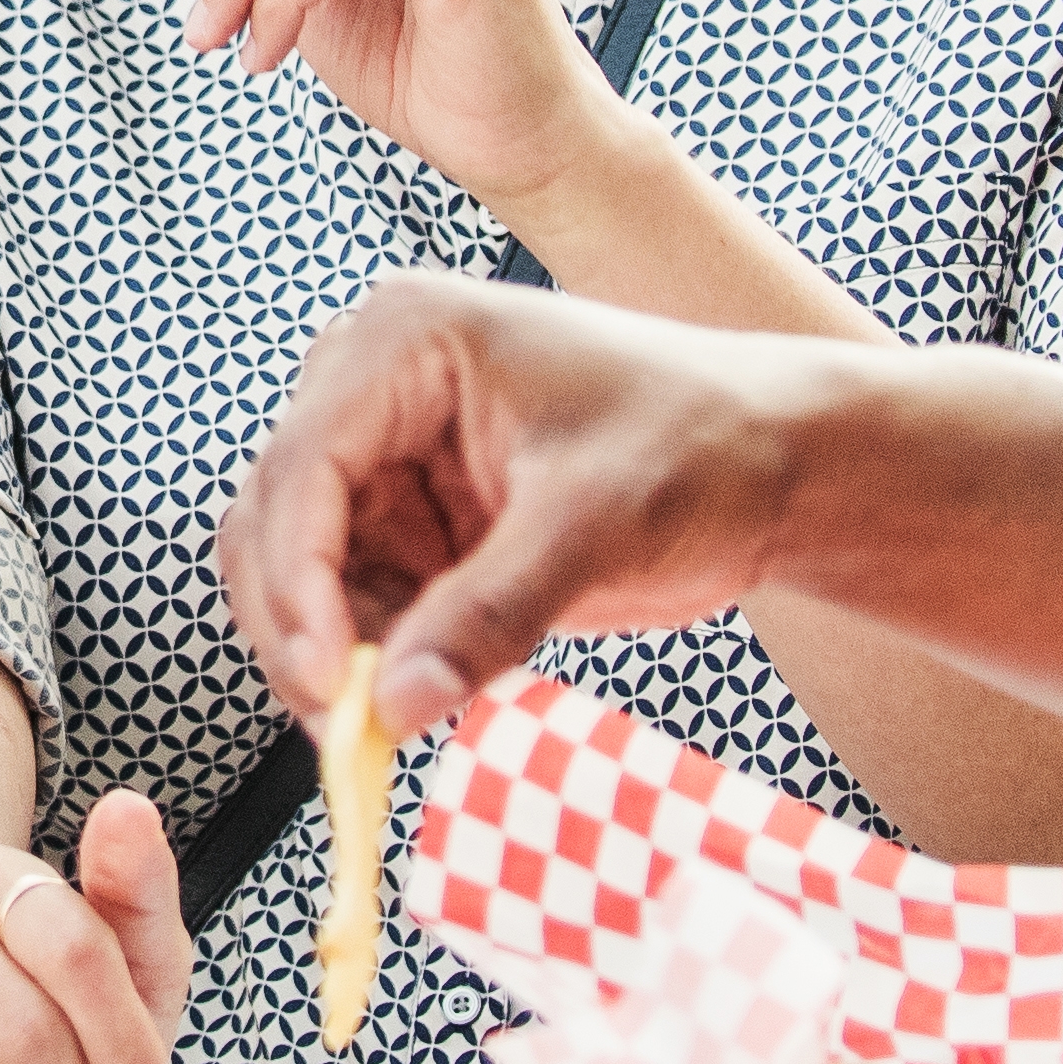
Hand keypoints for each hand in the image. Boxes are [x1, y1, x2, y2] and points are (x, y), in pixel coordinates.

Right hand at [216, 274, 860, 738]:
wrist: (785, 469)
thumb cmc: (708, 442)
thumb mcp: (598, 522)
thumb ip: (490, 612)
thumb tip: (394, 702)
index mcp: (409, 339)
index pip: (302, 462)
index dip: (294, 578)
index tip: (325, 679)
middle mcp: (379, 389)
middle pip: (277, 518)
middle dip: (300, 625)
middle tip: (343, 724)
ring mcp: (396, 459)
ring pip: (303, 570)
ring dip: (330, 649)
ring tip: (385, 716)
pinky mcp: (421, 524)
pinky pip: (357, 602)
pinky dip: (371, 657)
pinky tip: (413, 691)